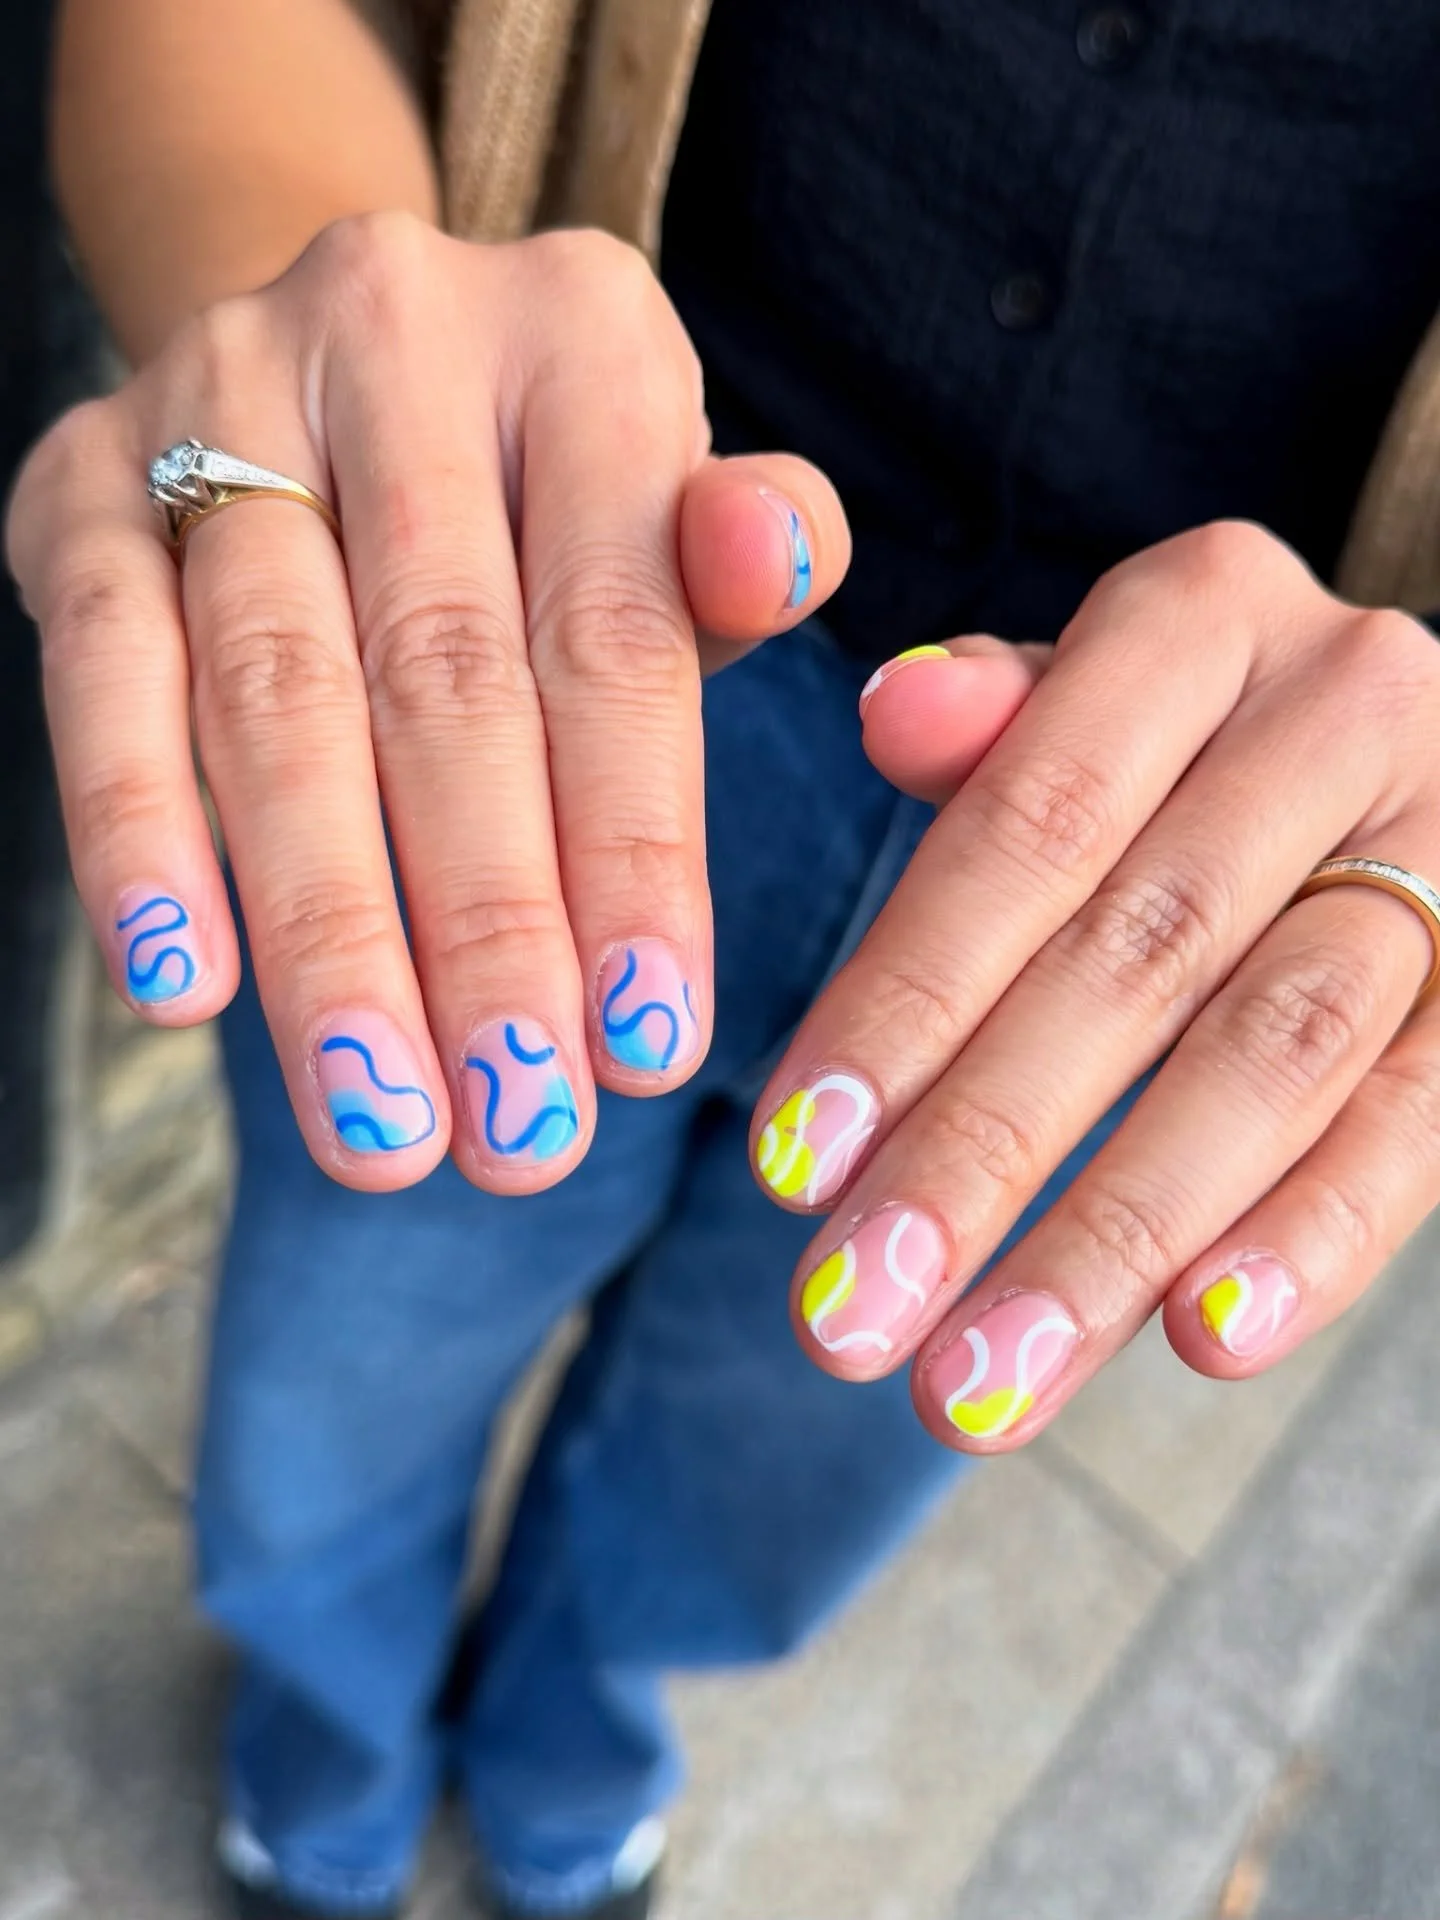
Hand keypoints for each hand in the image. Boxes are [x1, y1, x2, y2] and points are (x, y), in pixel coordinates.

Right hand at [6, 213, 847, 1192]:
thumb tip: (772, 564)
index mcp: (582, 343)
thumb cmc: (552, 496)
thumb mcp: (675, 508)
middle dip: (486, 934)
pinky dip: (137, 834)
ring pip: (273, 697)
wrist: (348, 362)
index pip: (616, 637)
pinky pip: (100, 668)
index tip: (648, 1052)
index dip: (634, 856)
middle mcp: (397, 336)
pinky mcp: (82, 477)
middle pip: (445, 682)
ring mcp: (220, 394)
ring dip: (327, 933)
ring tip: (376, 1120)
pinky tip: (182, 988)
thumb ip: (749, 554)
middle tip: (518, 1133)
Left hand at [750, 522, 1439, 1447]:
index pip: (1031, 822)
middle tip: (848, 1319)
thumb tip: (894, 714)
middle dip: (981, 1154)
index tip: (787, 1165)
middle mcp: (1344, 707)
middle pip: (1139, 955)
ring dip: (1117, 1236)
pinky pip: (1416, 1116)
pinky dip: (1313, 1236)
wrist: (1365, 741)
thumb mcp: (1074, 695)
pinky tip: (1201, 1340)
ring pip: (1273, 1056)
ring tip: (981, 1384)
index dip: (904, 999)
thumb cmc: (1167, 736)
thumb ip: (988, 724)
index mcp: (1203, 613)